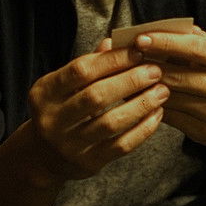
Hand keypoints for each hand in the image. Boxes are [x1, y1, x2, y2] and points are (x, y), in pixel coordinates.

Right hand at [25, 38, 170, 181]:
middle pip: (96, 96)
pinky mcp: (87, 163)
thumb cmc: (60, 110)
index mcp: (44, 92)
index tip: (138, 52)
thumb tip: (115, 41)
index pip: (81, 71)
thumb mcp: (63, 85)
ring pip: (111, 123)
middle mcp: (52, 119)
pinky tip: (156, 114)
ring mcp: (69, 145)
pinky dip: (142, 129)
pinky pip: (120, 145)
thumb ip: (89, 64)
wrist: (44, 157)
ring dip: (141, 105)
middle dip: (130, 81)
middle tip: (155, 71)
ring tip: (162, 91)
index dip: (112, 60)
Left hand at [134, 26, 205, 146]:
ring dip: (144, 86)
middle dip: (148, 65)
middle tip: (125, 56)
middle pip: (179, 76)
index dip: (166, 43)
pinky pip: (170, 116)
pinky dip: (151, 103)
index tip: (140, 38)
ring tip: (126, 74)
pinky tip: (138, 94)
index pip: (195, 48)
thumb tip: (158, 29)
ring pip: (170, 97)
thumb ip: (195, 38)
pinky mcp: (205, 133)